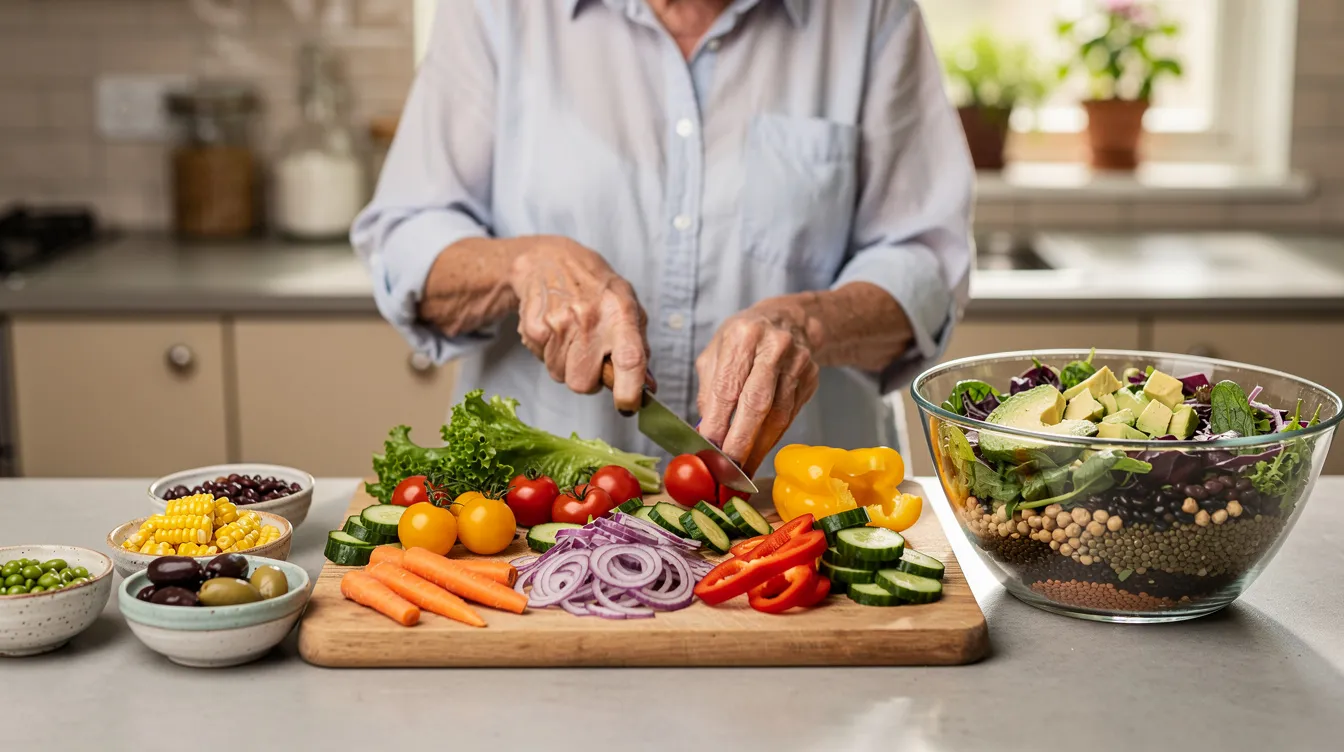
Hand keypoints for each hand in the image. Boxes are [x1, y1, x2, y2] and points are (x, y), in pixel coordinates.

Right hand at [510, 236, 648, 411]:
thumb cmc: (596, 288)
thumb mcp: (628, 305)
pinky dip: (548, 353)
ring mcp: (558, 323)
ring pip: (561, 376)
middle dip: (587, 379)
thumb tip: (648, 387)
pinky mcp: (534, 328)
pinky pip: (542, 362)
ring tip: (572, 337)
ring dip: (567, 365)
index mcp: (621, 312)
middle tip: (590, 358)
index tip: (628, 405)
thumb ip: (640, 347)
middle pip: (583, 383)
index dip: (630, 391)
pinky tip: (555, 330)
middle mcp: (589, 318)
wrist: (549, 260)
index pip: (630, 359)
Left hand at [696, 300, 821, 475]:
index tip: (708, 446)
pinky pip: (790, 416)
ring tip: (743, 468)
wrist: (789, 320)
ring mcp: (797, 363)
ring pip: (778, 415)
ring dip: (758, 447)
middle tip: (727, 467)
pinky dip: (772, 438)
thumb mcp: (717, 351)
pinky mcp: (810, 379)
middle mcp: (773, 347)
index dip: (719, 421)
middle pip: (757, 403)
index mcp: (743, 336)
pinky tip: (759, 451)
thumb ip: (709, 389)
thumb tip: (706, 430)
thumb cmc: (745, 338)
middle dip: (741, 440)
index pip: (728, 387)